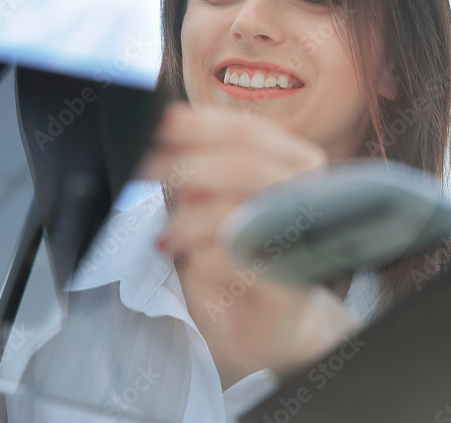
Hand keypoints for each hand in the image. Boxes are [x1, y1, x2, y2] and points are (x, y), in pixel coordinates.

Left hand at [138, 102, 359, 376]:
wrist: (263, 329)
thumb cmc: (234, 261)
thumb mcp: (210, 203)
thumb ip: (199, 169)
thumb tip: (163, 128)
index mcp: (294, 164)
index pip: (247, 131)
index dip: (198, 124)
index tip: (156, 122)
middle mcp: (306, 195)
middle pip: (243, 163)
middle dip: (185, 164)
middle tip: (144, 168)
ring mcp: (300, 238)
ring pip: (236, 208)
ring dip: (187, 220)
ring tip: (168, 236)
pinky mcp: (290, 284)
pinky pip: (233, 257)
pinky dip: (198, 258)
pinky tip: (188, 263)